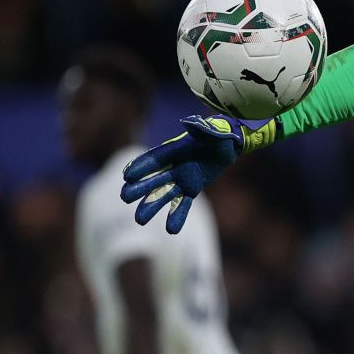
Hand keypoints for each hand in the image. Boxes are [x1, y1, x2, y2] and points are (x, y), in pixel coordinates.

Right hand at [119, 115, 249, 233]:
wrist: (229, 145)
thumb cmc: (220, 135)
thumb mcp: (215, 131)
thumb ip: (202, 129)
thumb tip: (189, 123)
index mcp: (176, 150)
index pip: (156, 160)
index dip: (142, 167)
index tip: (127, 176)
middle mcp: (174, 166)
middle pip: (154, 179)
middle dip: (140, 188)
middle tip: (125, 197)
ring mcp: (181, 179)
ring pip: (164, 194)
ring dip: (152, 206)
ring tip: (140, 220)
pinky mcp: (191, 189)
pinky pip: (183, 204)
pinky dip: (177, 216)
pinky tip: (171, 230)